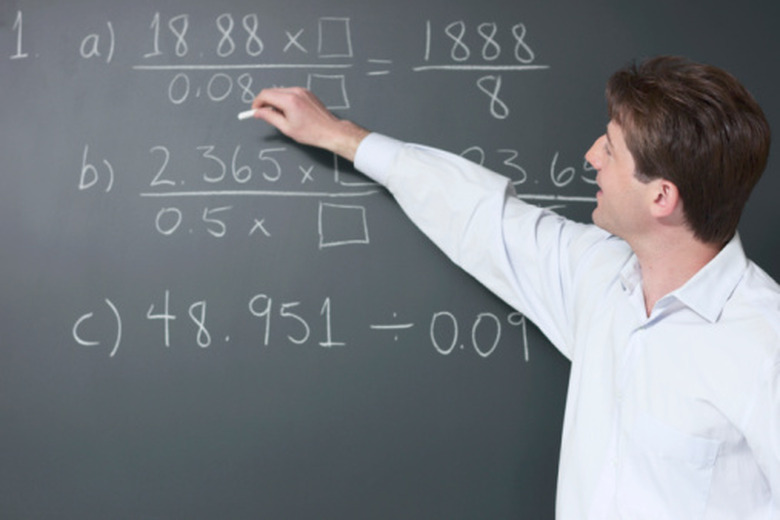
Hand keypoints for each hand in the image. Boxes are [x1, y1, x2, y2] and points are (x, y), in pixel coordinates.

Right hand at [251, 87, 368, 161]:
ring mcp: (302, 91)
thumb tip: (258, 112)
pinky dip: (285, 100)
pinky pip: (290, 92)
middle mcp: (295, 92)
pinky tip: (289, 112)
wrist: (330, 131)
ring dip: (275, 101)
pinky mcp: (307, 92)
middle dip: (265, 102)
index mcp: (289, 100)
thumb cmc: (312, 132)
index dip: (257, 103)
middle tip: (265, 114)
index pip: (265, 94)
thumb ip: (269, 117)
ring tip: (280, 116)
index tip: (255, 111)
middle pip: (272, 91)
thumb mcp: (286, 128)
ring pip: (280, 91)